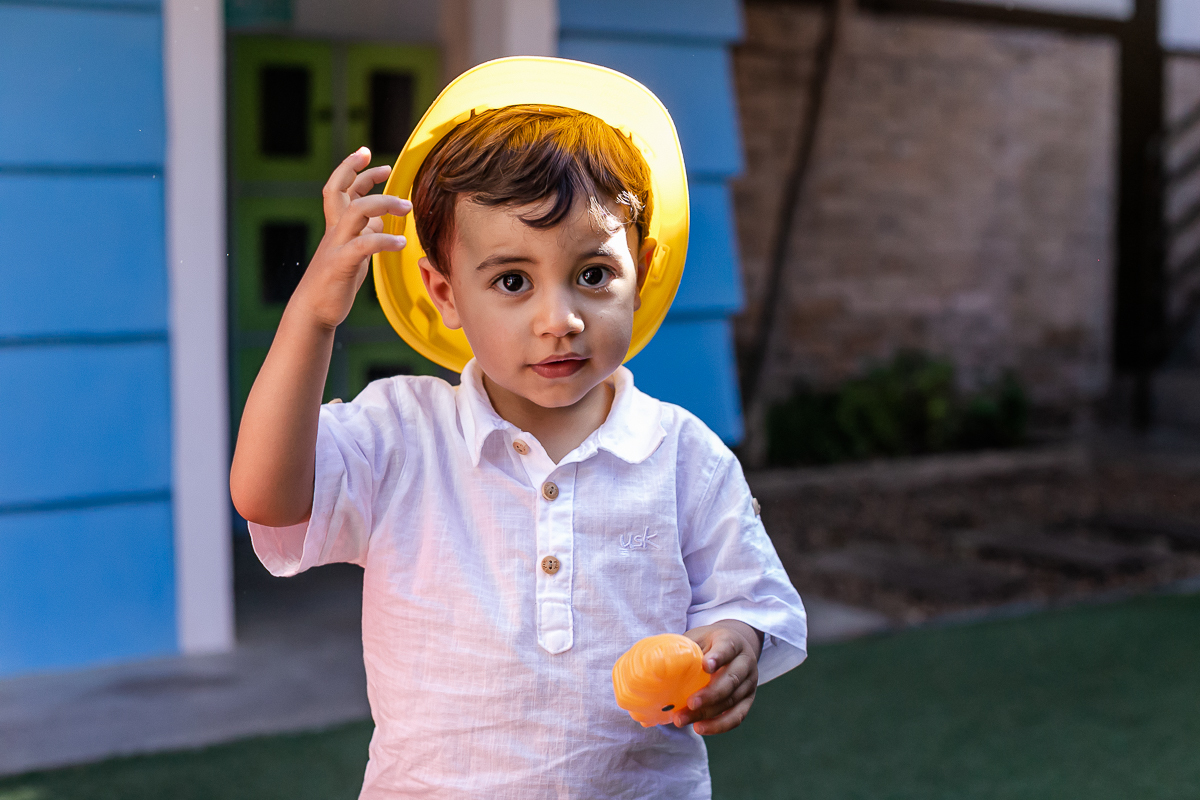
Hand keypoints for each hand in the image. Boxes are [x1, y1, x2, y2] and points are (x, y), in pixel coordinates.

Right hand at [293, 147, 409, 328]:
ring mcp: (336, 247)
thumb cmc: (335, 282)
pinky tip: (401, 242)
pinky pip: (363, 245)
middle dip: (364, 176)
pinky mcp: (341, 265)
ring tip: (408, 208)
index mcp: (335, 227)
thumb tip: (381, 219)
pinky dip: (383, 240)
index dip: (349, 168)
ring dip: (383, 204)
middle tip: (389, 168)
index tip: (365, 153)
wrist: (314, 311)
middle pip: (343, 192)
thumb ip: (364, 233)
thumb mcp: (353, 253)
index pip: (338, 188)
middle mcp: (334, 232)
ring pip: (355, 212)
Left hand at [674, 620, 761, 734]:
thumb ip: (684, 648)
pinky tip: (699, 728)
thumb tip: (654, 663)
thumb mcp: (698, 637)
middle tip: (689, 703)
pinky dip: (718, 726)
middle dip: (710, 694)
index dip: (718, 657)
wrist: (735, 647)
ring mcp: (749, 683)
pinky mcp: (748, 701)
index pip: (727, 648)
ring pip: (730, 701)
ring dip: (706, 714)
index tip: (705, 666)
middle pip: (731, 680)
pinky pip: (736, 717)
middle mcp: (745, 662)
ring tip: (681, 720)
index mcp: (731, 641)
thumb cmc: (709, 643)